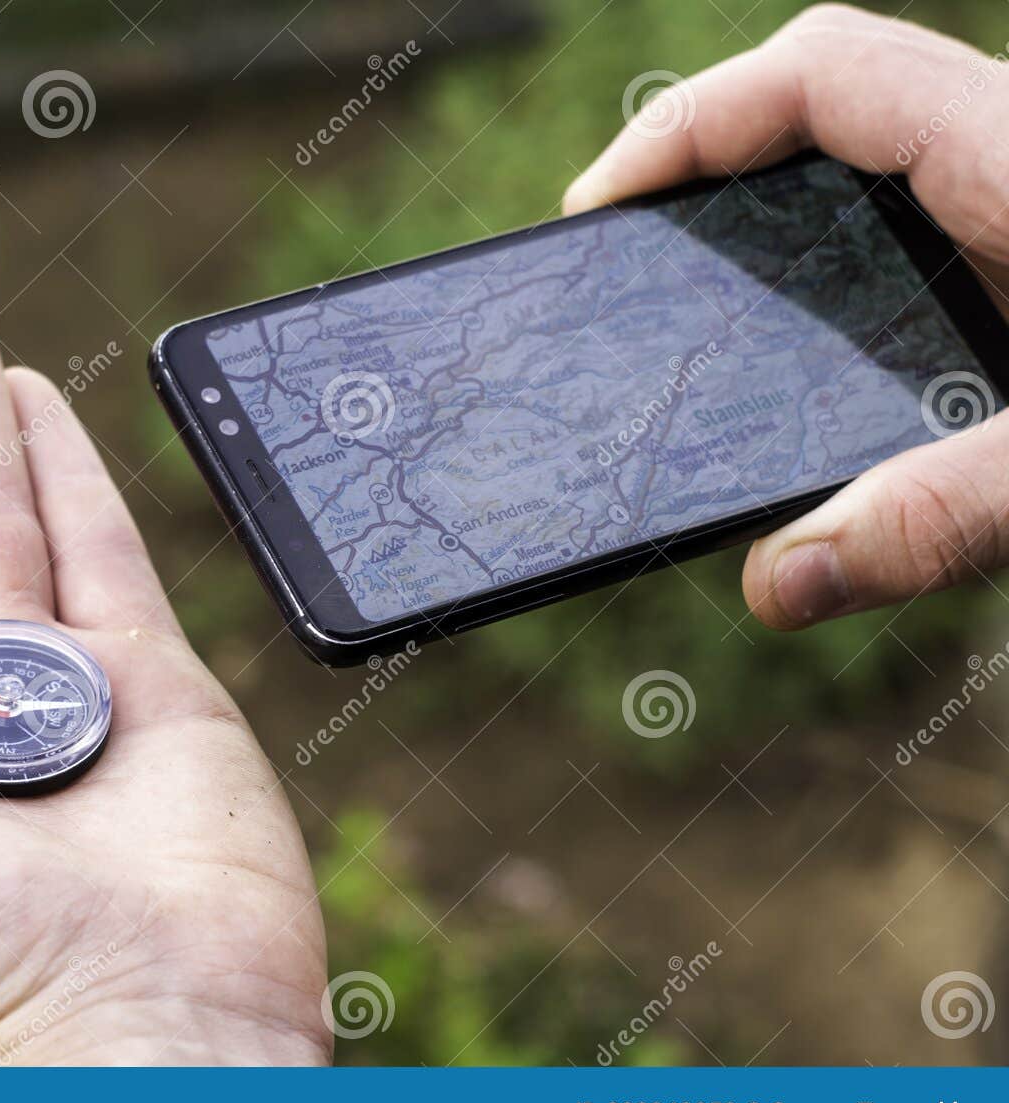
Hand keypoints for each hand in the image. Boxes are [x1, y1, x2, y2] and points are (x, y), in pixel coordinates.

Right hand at [564, 3, 1008, 629]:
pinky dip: (841, 256)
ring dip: (772, 204)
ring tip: (697, 291)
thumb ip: (947, 517)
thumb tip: (779, 578)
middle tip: (634, 252)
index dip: (691, 122)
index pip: (820, 76)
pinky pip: (921, 213)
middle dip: (709, 158)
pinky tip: (823, 342)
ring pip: (874, 156)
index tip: (604, 201)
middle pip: (828, 102)